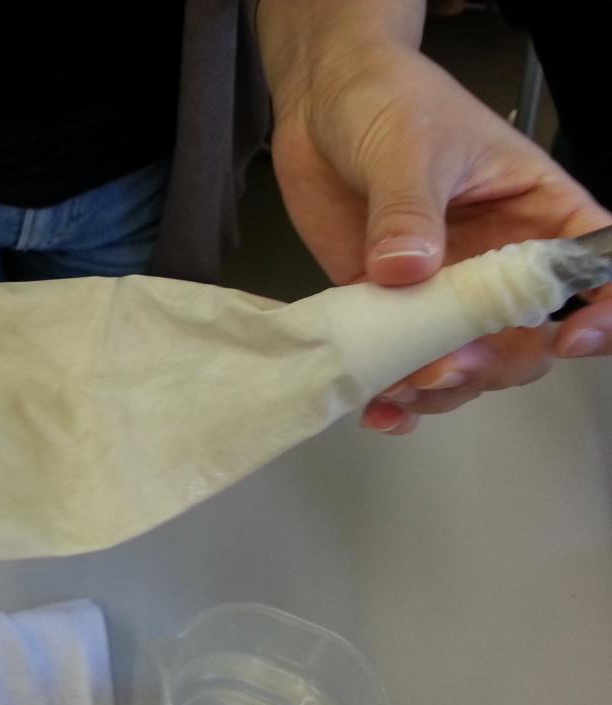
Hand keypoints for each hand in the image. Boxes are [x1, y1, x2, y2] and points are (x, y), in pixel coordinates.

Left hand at [271, 42, 611, 433]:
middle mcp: (495, 262)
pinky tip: (379, 406)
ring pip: (463, 363)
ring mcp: (440, 289)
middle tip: (441, 366)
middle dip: (490, 365)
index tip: (568, 336)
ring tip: (398, 389)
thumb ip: (409, 210)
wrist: (320, 100)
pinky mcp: (388, 303)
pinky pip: (401, 360)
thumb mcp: (409, 144)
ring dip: (438, 389)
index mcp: (535, 214)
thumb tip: (405, 269)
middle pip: (524, 340)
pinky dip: (392, 390)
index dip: (601, 312)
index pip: (594, 270)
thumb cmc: (388, 98)